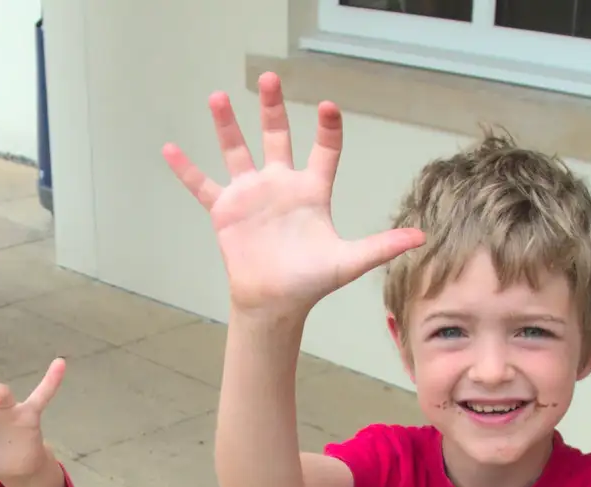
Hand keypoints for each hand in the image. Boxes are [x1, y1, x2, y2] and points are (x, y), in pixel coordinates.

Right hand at [162, 73, 424, 318]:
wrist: (274, 303)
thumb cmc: (311, 282)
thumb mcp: (349, 261)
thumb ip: (381, 245)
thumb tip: (420, 237)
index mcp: (311, 191)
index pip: (324, 150)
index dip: (328, 129)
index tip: (328, 108)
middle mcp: (280, 185)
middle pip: (276, 136)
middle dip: (272, 107)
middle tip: (269, 78)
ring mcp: (251, 195)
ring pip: (237, 150)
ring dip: (226, 125)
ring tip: (216, 97)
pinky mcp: (225, 211)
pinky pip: (202, 184)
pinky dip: (185, 169)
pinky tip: (170, 149)